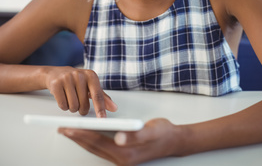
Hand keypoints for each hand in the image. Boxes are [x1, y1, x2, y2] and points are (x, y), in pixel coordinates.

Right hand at [44, 67, 116, 116]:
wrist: (55, 73)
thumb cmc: (76, 80)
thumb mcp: (90, 85)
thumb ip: (102, 97)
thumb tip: (114, 108)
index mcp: (91, 75)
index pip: (98, 95)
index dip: (100, 109)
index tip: (102, 119)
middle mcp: (80, 75)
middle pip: (84, 105)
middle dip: (81, 108)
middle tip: (78, 101)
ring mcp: (67, 78)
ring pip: (73, 106)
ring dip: (72, 108)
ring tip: (70, 98)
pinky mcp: (56, 84)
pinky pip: (63, 105)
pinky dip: (64, 106)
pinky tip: (63, 97)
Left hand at [58, 118, 179, 164]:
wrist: (174, 140)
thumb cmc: (163, 133)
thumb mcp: (151, 131)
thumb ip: (136, 135)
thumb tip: (119, 138)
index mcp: (125, 153)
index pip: (97, 142)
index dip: (81, 134)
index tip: (68, 127)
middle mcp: (120, 159)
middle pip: (93, 146)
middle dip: (76, 137)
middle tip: (61, 128)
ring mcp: (121, 158)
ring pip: (95, 148)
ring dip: (82, 139)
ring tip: (69, 131)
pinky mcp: (122, 154)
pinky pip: (101, 147)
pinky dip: (91, 140)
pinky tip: (87, 133)